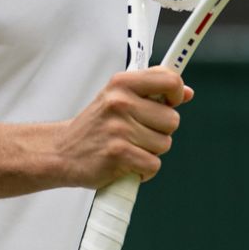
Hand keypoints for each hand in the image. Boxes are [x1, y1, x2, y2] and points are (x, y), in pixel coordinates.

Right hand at [55, 68, 193, 188]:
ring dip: (151, 151)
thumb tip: (186, 93)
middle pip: (172, 119)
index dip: (176, 92)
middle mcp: (120, 102)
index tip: (172, 101)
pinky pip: (154, 164)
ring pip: (165, 144)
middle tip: (139, 132)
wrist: (62, 151)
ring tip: (130, 147)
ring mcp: (119, 128)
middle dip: (161, 130)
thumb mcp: (118, 97)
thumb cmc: (96, 125)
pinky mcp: (119, 154)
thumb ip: (152, 92)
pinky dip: (144, 170)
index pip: (168, 79)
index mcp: (122, 83)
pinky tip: (129, 163)